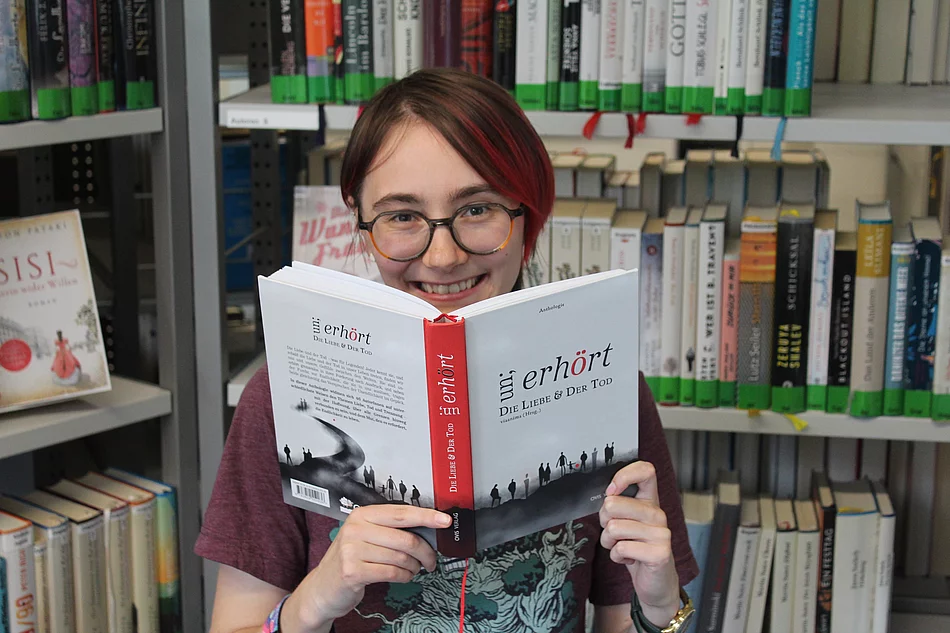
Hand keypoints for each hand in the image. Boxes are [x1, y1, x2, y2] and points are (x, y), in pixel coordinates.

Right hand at [284, 505, 450, 632]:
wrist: (323, 588)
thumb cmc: (351, 560)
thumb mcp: (367, 538)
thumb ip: (391, 530)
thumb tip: (428, 529)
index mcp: (362, 515)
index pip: (401, 512)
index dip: (426, 516)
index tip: (445, 520)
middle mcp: (355, 528)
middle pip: (405, 538)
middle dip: (425, 552)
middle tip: (431, 560)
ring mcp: (352, 550)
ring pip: (401, 557)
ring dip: (413, 567)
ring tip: (413, 569)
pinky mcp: (353, 571)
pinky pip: (392, 573)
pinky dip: (404, 577)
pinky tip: (403, 576)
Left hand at [600, 461, 680, 627]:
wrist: (655, 582)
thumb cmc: (636, 549)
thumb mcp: (626, 523)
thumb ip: (618, 507)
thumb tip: (605, 496)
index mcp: (650, 501)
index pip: (646, 470)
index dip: (624, 475)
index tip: (611, 490)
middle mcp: (658, 514)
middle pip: (614, 504)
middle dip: (603, 520)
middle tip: (613, 532)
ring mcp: (661, 533)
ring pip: (614, 527)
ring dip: (608, 542)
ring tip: (620, 547)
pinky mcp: (659, 553)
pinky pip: (621, 548)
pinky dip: (616, 556)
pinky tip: (628, 559)